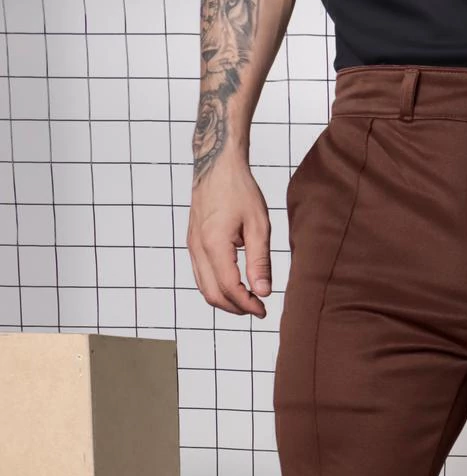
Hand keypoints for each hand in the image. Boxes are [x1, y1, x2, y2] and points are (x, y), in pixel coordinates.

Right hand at [187, 158, 271, 317]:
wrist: (216, 165)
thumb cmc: (239, 189)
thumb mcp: (258, 225)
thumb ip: (260, 261)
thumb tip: (264, 292)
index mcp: (214, 244)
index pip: (229, 288)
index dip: (247, 304)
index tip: (264, 310)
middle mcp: (198, 248)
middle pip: (213, 295)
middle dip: (236, 308)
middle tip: (259, 309)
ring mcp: (192, 246)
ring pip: (204, 288)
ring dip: (226, 301)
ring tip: (249, 301)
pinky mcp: (192, 243)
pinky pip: (201, 276)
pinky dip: (217, 288)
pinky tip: (236, 286)